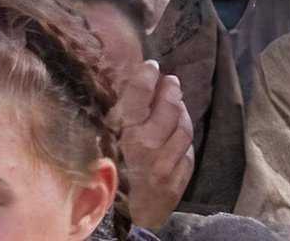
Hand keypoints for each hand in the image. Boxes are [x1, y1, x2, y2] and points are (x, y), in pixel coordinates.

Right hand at [112, 61, 194, 229]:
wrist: (118, 223)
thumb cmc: (104, 182)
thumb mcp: (102, 147)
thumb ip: (116, 122)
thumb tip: (129, 88)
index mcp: (122, 139)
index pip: (138, 99)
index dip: (145, 79)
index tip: (151, 66)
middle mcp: (146, 150)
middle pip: (168, 109)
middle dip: (171, 91)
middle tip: (170, 81)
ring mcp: (165, 166)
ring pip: (183, 128)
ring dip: (181, 112)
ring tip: (175, 103)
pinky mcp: (177, 180)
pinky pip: (188, 151)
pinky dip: (183, 140)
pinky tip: (176, 134)